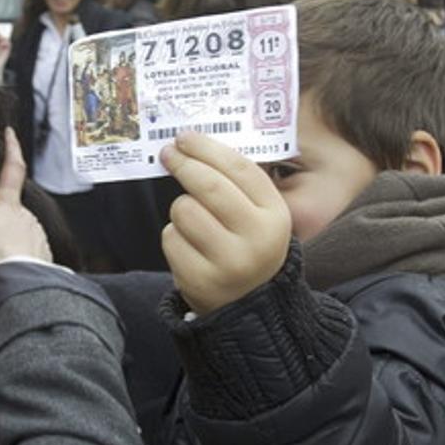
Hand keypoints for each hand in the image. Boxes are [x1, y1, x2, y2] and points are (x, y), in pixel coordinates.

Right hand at [0, 128, 50, 274]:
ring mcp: (37, 232)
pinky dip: (17, 249)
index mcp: (9, 203)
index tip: (10, 134)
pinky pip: (28, 244)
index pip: (14, 167)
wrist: (16, 284)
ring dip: (8, 234)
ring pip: (20, 225)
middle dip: (1, 211)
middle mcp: (27, 213)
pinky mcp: (43, 250)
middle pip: (13, 203)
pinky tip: (6, 261)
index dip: (12, 148)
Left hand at [160, 131, 290, 314]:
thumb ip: (237, 185)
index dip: (208, 149)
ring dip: (180, 208)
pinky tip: (190, 247)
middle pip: (208, 186)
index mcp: (276, 216)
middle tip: (168, 154)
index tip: (185, 137)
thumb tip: (194, 145)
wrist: (250, 307)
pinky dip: (173, 236)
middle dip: (184, 164)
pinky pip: (171, 239)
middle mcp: (256, 239)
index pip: (239, 169)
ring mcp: (227, 262)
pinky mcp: (199, 280)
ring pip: (184, 211)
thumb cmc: (248, 248)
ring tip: (192, 220)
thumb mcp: (260, 217)